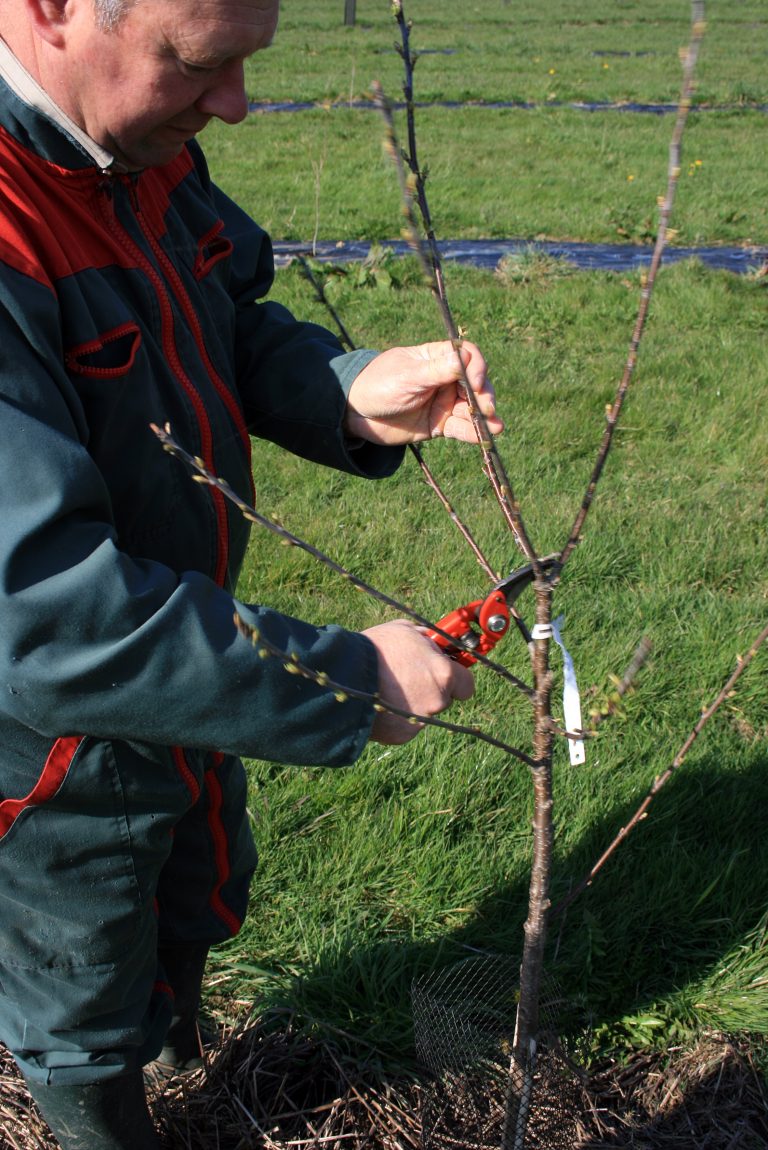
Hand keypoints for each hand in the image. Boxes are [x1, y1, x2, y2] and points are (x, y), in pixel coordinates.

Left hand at [344, 341, 502, 445]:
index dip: (476, 367)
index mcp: (437, 358)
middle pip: (475, 384)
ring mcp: (443, 402)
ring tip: (495, 426)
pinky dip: (474, 433)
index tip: (475, 382)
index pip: (467, 356)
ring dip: (484, 417)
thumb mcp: (407, 377)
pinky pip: (461, 429)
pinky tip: (487, 435)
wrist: (355, 414)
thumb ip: (437, 371)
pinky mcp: (439, 425)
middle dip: (483, 395)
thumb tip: (467, 357)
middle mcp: (445, 379)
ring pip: (471, 409)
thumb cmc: (378, 385)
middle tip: (486, 408)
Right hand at [362, 619, 474, 744]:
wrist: (345, 674)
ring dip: (412, 704)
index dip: (456, 680)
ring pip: (424, 713)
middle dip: (430, 690)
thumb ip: (427, 641)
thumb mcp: (406, 631)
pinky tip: (381, 702)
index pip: (467, 685)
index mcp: (444, 675)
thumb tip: (434, 643)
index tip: (447, 675)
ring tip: (387, 688)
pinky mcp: (402, 734)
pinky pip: (405, 725)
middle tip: (408, 678)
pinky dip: (396, 717)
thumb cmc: (376, 648)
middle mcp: (437, 701)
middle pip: (444, 699)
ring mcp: (420, 721)